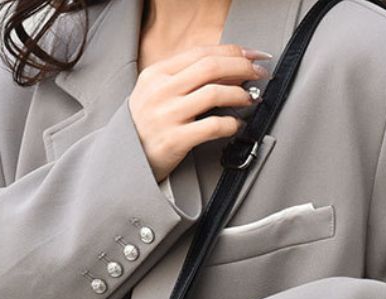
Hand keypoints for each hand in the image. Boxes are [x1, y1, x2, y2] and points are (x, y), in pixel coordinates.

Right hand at [129, 44, 269, 181]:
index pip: (201, 53)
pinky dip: (231, 124)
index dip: (232, 51)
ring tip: (251, 99)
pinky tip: (237, 125)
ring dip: (240, 94)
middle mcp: (161, 90)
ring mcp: (168, 115)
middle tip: (260, 74)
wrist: (125, 160)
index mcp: (157, 74)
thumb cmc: (145, 127)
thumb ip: (182, 79)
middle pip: (211, 67)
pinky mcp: (175, 140)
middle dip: (242, 67)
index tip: (252, 55)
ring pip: (214, 93)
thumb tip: (225, 68)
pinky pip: (212, 126)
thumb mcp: (155, 93)